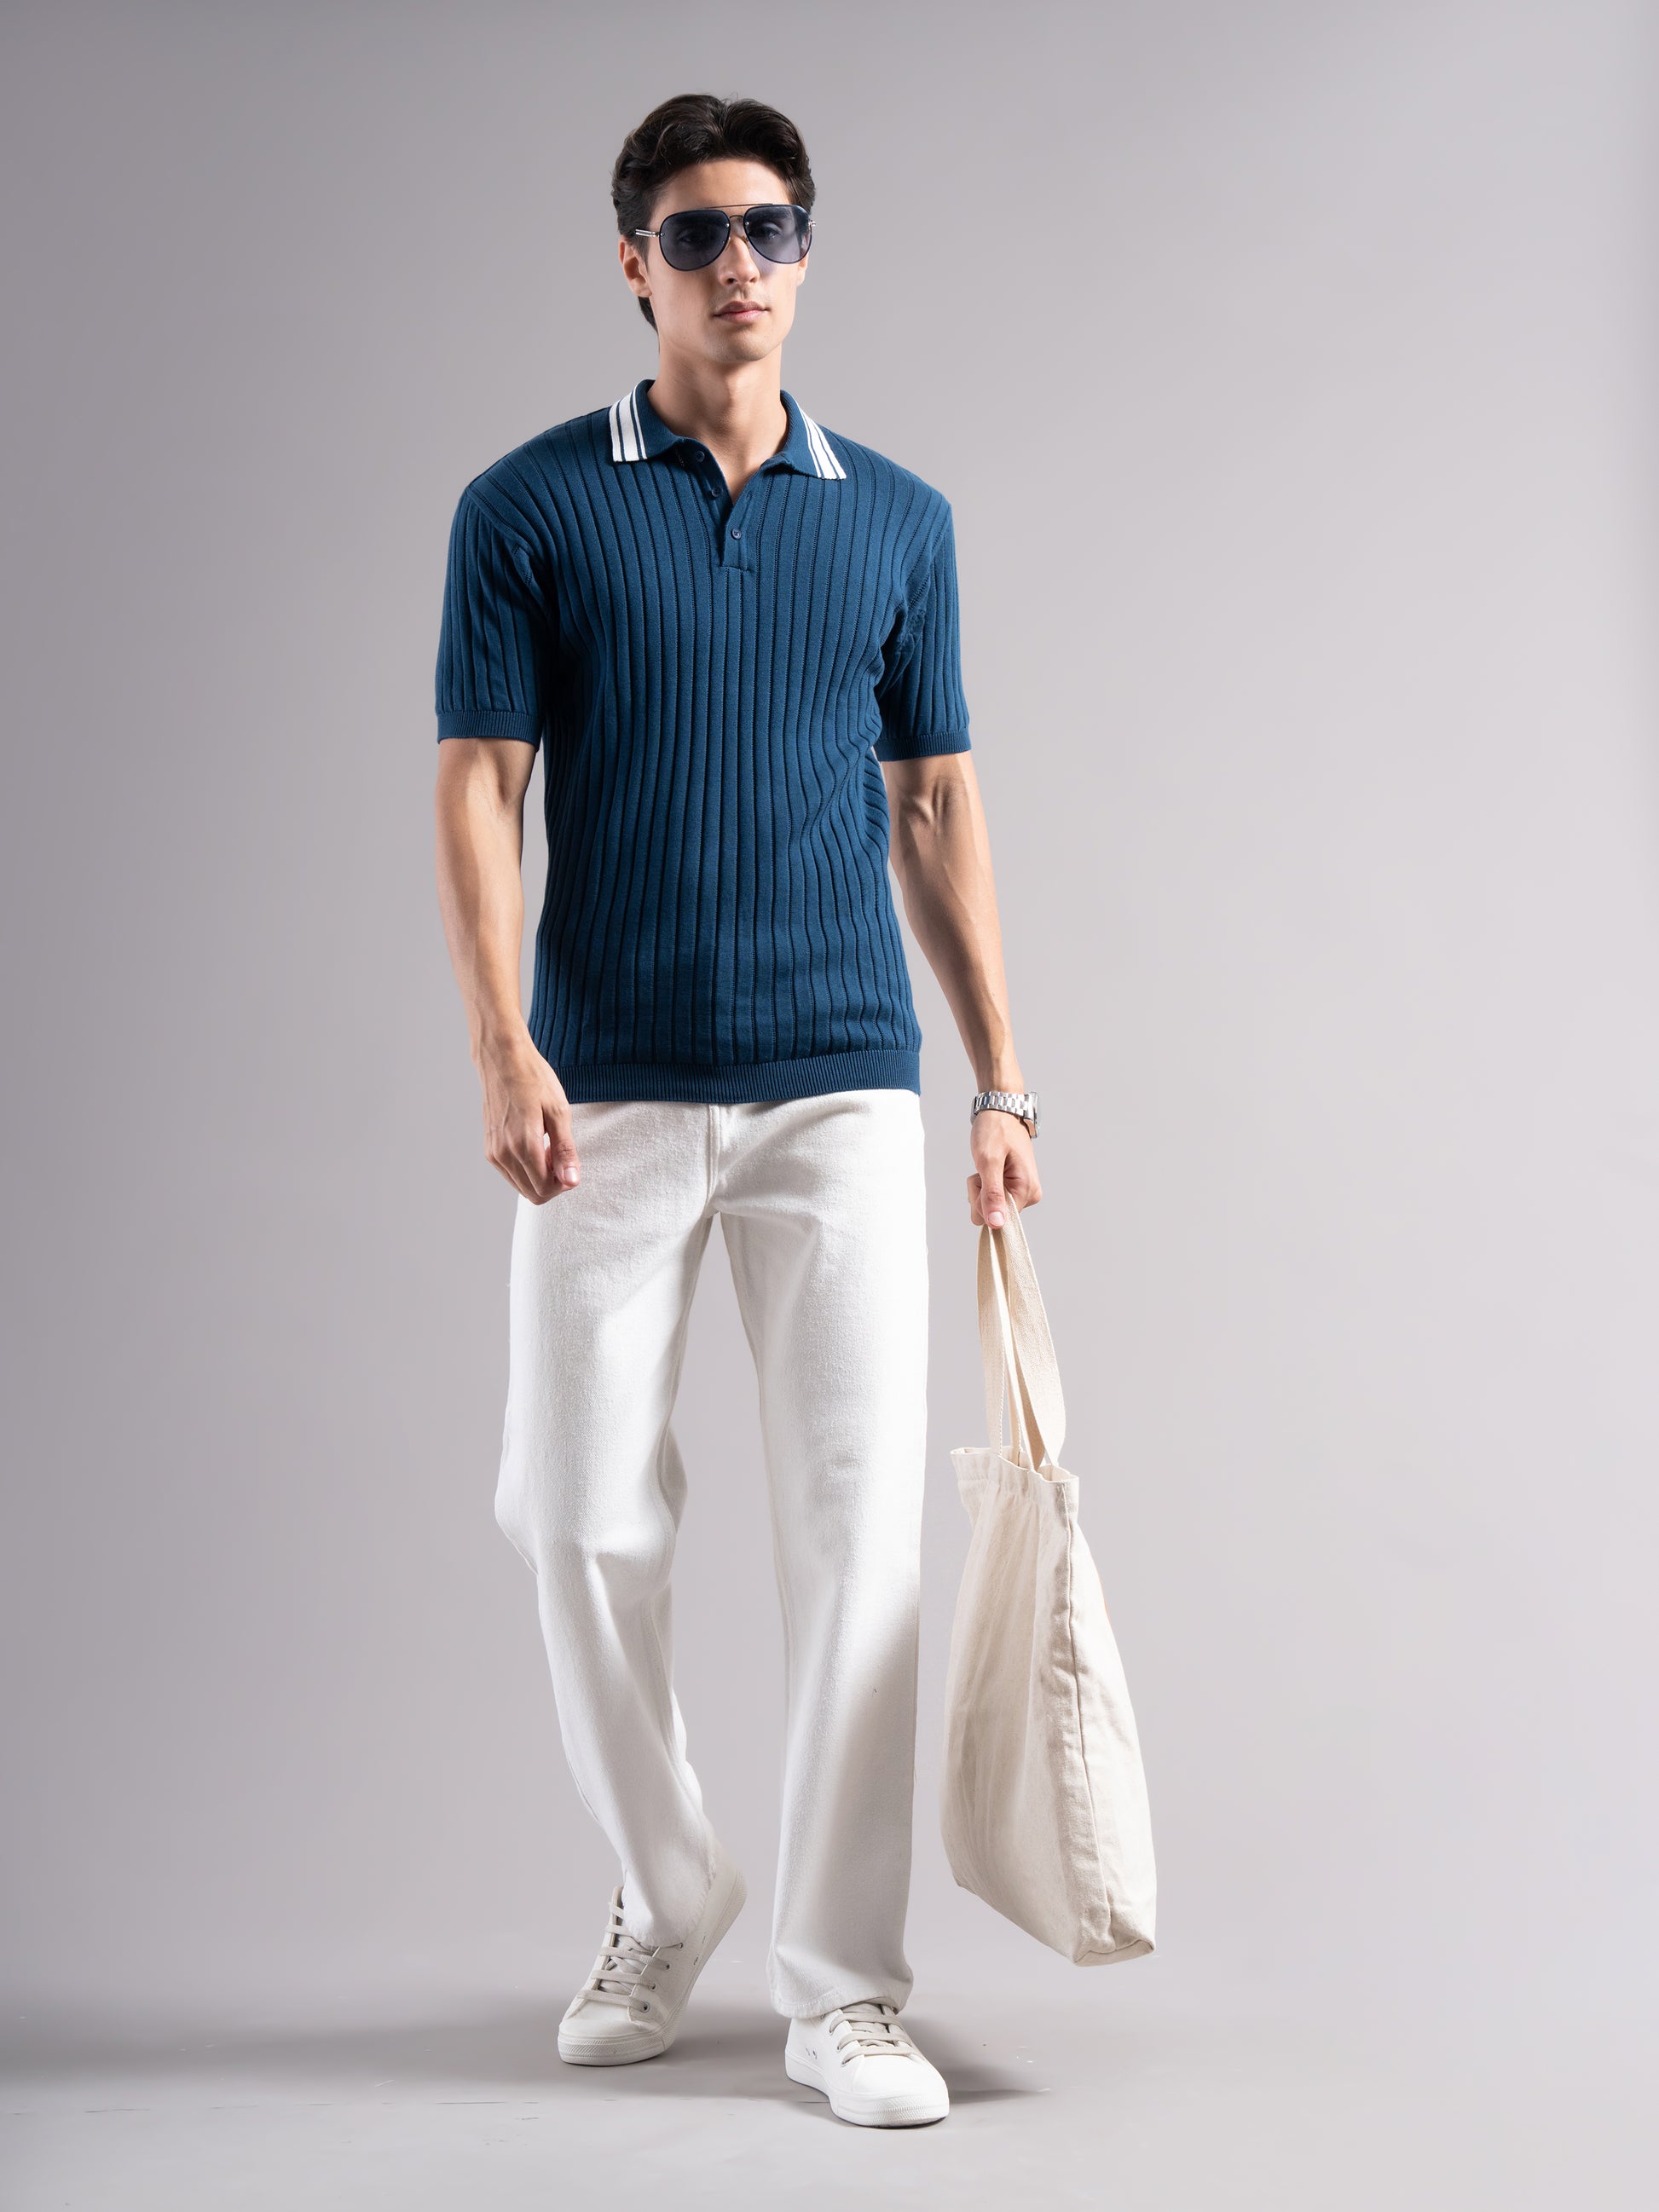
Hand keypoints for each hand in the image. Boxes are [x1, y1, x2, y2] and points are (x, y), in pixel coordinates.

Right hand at [477, 1036, 580, 1203]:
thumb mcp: (559, 1112)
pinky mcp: (489, 1147)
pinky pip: (510, 1173)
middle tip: (561, 1155)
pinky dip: (526, 1169)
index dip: (563, 1183)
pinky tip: (535, 1145)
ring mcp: (493, 1152)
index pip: (544, 1189)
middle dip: (552, 1183)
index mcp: (523, 1146)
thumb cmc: (534, 1080)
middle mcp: (504, 1154)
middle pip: (532, 1193)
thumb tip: (571, 1182)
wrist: (503, 1059)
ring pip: (521, 1186)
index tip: (570, 1162)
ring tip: (548, 1147)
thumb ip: (565, 1151)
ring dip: (539, 1176)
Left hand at [967, 1110, 1040, 1227]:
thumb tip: (997, 1224)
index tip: (984, 1178)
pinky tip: (988, 1167)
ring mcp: (1021, 1191)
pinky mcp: (1013, 1187)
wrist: (1000, 1111)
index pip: (998, 1220)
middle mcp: (1028, 1195)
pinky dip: (983, 1184)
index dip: (983, 1201)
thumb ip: (992, 1195)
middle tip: (983, 1169)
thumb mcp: (989, 1161)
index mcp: (1027, 1191)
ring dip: (980, 1187)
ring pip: (989, 1207)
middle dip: (979, 1194)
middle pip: (992, 1215)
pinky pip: (991, 1197)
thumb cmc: (996, 1130)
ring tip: (987, 1165)